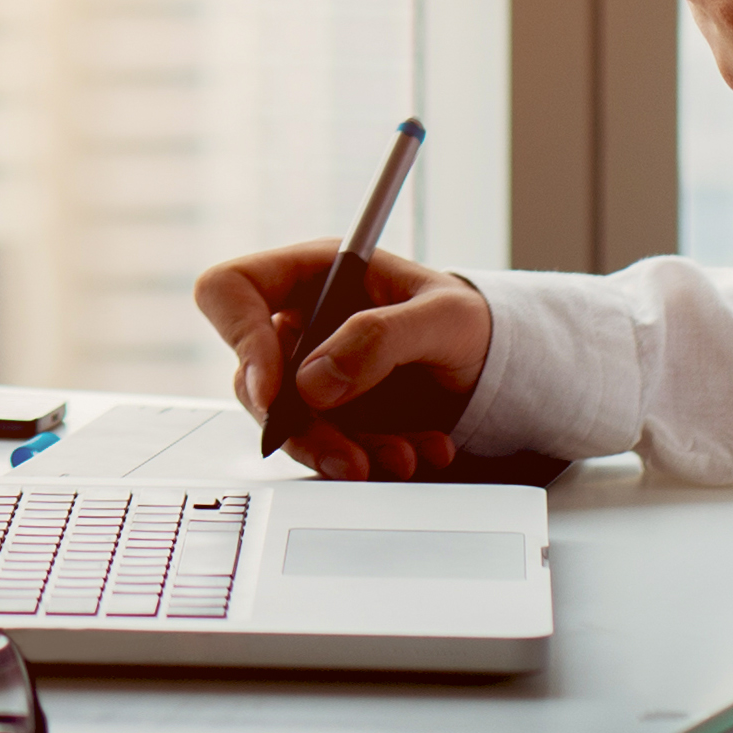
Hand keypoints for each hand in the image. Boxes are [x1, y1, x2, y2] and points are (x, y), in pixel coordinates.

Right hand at [193, 239, 489, 479]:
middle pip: (254, 377)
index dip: (240, 339)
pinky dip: (367, 459)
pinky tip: (417, 453)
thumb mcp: (444, 318)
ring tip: (402, 459)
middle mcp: (303, 323)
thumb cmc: (470, 322)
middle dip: (302, 428)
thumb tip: (312, 383)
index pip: (233, 291)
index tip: (275, 393)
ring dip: (339, 451)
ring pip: (288, 424)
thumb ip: (379, 338)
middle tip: (348, 458)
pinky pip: (325, 447)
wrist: (498, 368)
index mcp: (314, 273)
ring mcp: (314, 374)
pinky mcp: (334, 416)